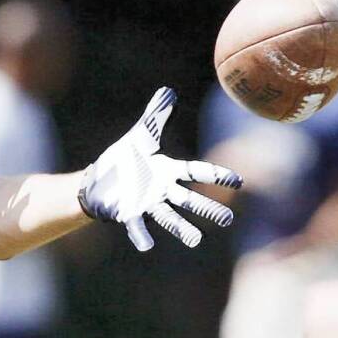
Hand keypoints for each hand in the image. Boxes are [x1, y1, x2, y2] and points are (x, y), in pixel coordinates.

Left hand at [78, 87, 241, 250]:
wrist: (100, 179)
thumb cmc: (125, 159)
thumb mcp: (141, 135)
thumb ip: (156, 115)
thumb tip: (168, 91)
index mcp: (168, 171)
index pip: (196, 172)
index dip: (215, 175)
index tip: (238, 181)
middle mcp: (162, 190)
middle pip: (189, 200)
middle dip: (207, 209)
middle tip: (228, 219)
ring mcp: (147, 203)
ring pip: (169, 217)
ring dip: (181, 229)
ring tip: (196, 241)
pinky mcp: (128, 213)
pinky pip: (136, 225)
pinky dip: (140, 235)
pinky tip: (146, 246)